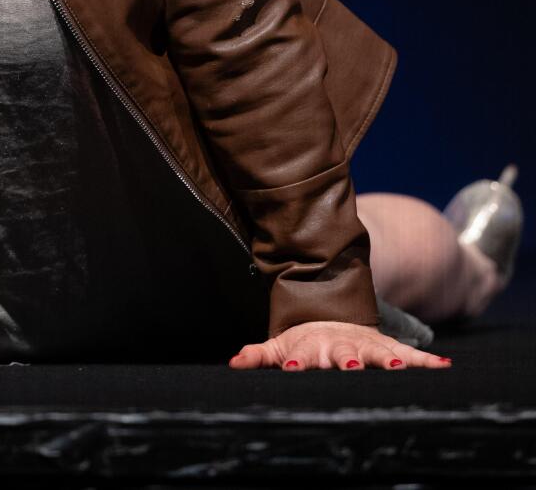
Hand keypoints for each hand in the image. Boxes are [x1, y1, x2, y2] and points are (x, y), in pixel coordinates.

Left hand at [228, 321, 452, 370]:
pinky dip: (425, 361)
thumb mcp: (280, 343)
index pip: (304, 355)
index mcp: (314, 348)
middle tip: (350, 366)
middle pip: (344, 354)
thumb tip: (234, 363)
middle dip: (347, 361)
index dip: (298, 360)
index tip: (292, 365)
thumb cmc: (305, 338)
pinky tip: (443, 367)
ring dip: (388, 361)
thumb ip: (259, 355)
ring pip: (380, 353)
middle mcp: (342, 346)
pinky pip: (410, 355)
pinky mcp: (387, 348)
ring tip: (397, 367)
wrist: (332, 309)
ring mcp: (367, 345)